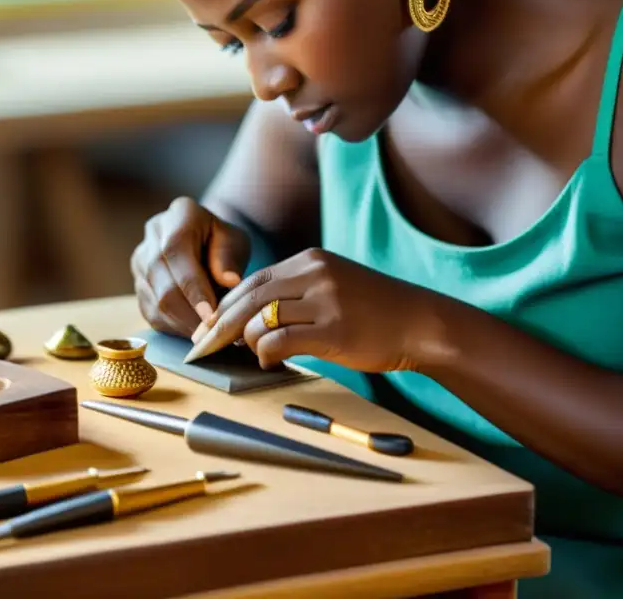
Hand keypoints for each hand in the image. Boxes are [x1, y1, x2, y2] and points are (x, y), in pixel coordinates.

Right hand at [131, 197, 251, 336]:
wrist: (207, 243)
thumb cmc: (225, 243)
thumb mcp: (236, 241)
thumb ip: (230, 257)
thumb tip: (229, 281)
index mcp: (180, 214)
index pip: (176, 250)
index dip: (192, 286)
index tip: (211, 315)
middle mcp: (153, 233)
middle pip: (161, 279)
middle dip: (188, 312)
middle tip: (213, 333)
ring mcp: (140, 260)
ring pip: (155, 300)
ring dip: (183, 323)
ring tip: (207, 334)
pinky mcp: (138, 284)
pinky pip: (151, 312)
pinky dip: (174, 327)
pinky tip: (194, 330)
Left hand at [188, 248, 427, 371]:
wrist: (421, 322)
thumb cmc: (375, 311)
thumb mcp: (333, 286)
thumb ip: (295, 294)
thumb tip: (249, 322)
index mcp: (310, 260)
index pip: (251, 281)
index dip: (225, 306)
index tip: (208, 328)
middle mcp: (314, 273)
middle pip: (248, 298)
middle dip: (220, 326)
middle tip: (201, 348)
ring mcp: (324, 300)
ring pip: (261, 320)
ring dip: (246, 342)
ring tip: (248, 355)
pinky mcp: (333, 328)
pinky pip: (281, 341)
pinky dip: (265, 354)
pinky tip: (269, 362)